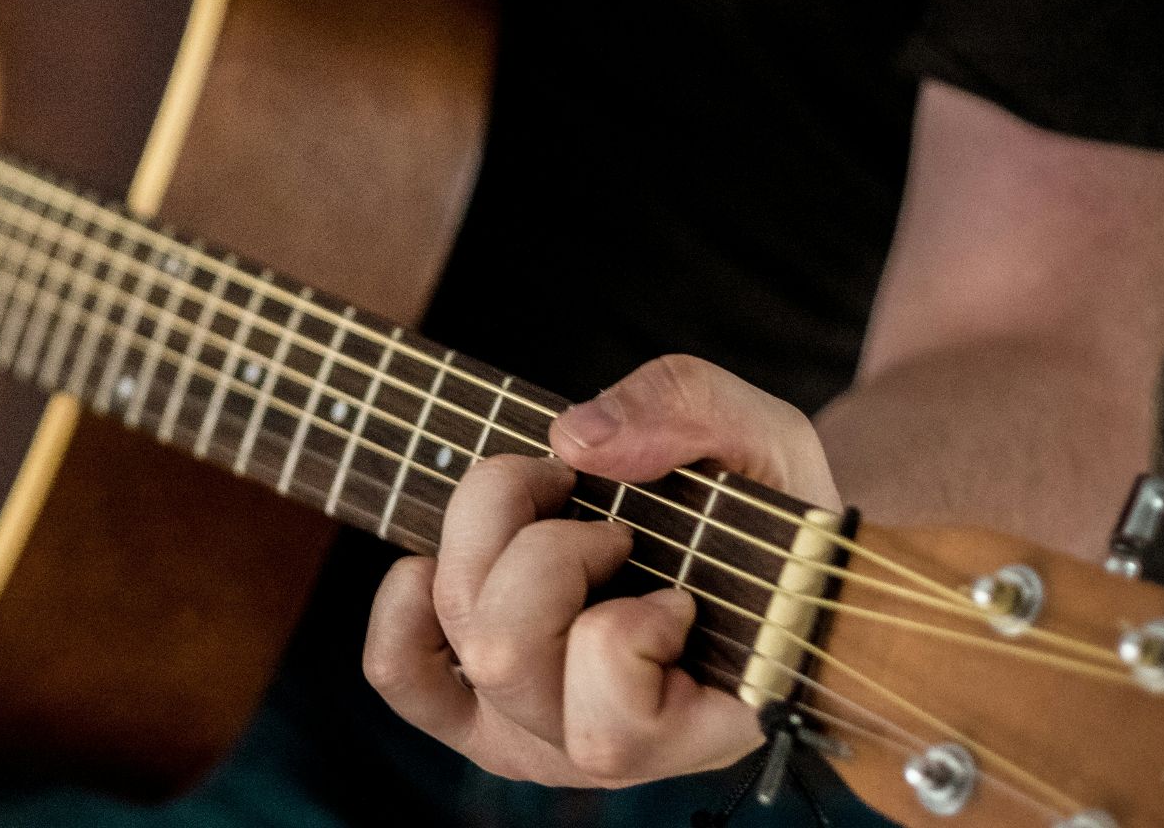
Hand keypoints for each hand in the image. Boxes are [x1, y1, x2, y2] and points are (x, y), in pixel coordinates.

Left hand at [362, 354, 841, 787]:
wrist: (741, 543)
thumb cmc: (763, 507)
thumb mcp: (763, 438)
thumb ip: (692, 414)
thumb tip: (575, 440)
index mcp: (693, 729)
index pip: (613, 728)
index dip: (630, 629)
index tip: (678, 587)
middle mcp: (598, 750)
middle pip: (505, 656)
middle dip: (548, 549)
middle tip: (610, 524)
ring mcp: (527, 730)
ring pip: (459, 641)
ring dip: (488, 542)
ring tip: (551, 511)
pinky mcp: (471, 705)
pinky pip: (399, 670)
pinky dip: (406, 602)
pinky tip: (450, 557)